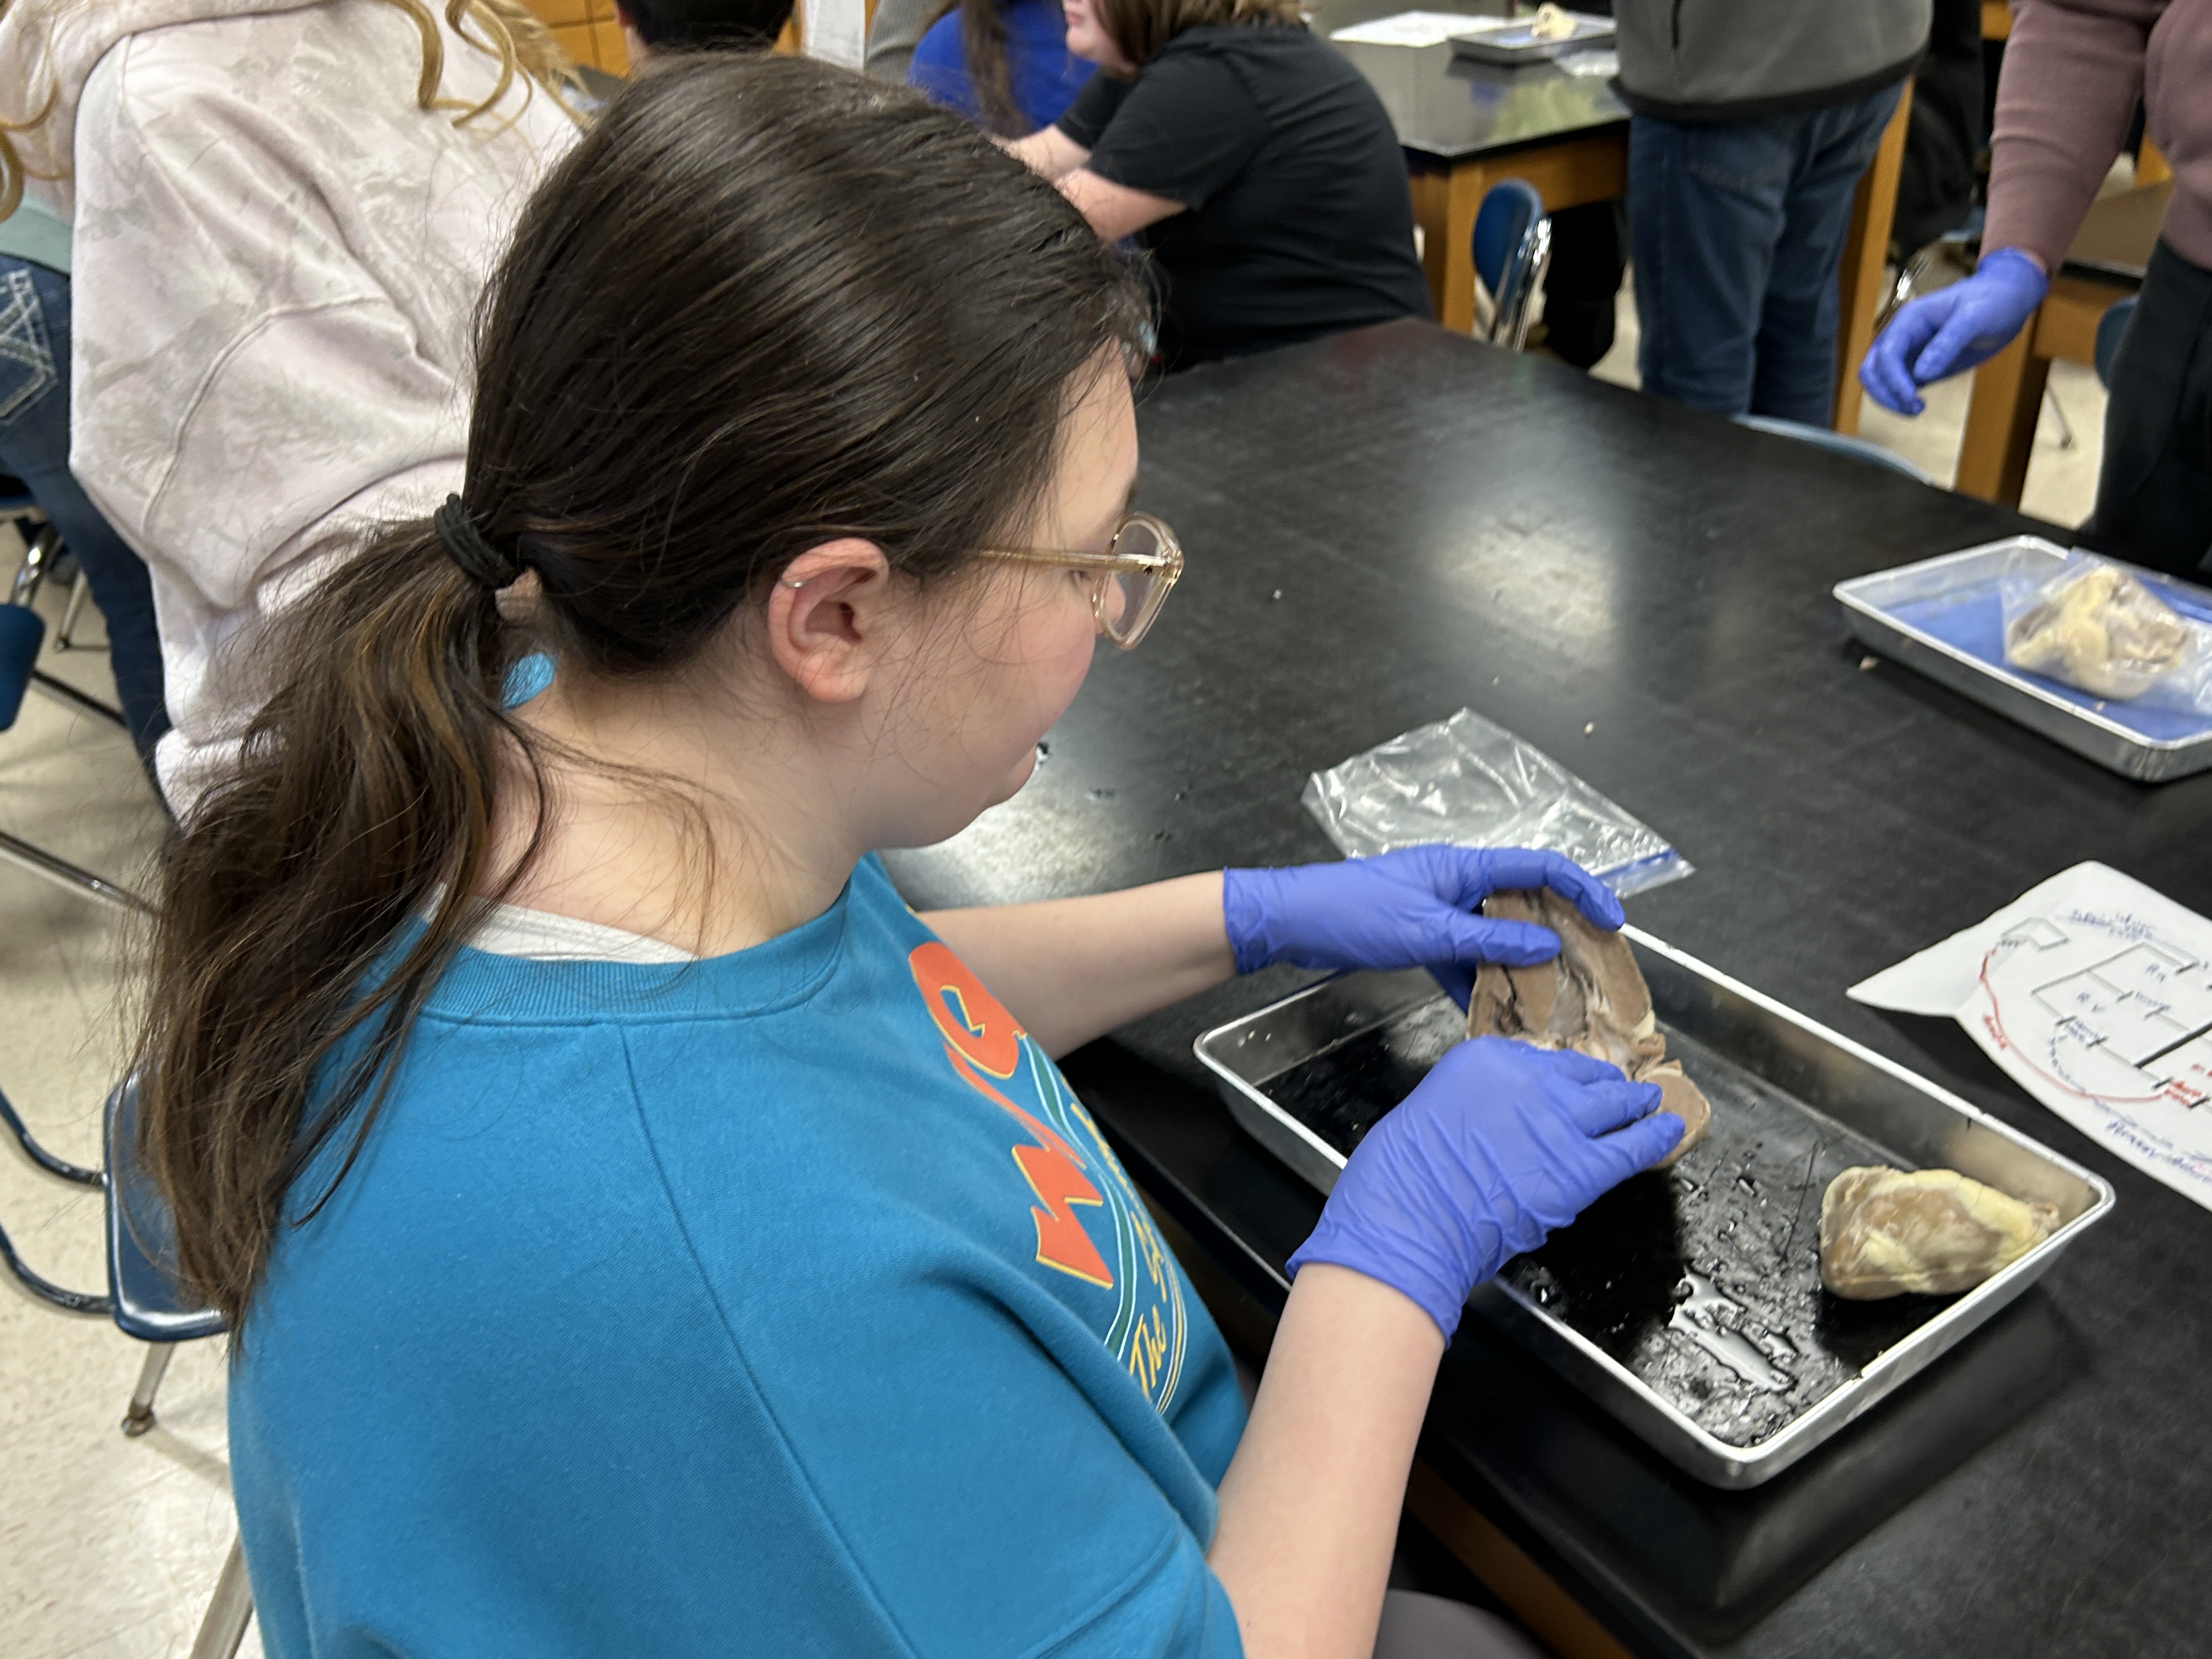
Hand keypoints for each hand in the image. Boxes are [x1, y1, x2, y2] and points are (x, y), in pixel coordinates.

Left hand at [1221, 845, 1623, 1008]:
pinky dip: (1481, 983)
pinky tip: (1497, 1014)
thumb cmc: (1351, 912)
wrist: (1291, 922)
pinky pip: (1465, 959)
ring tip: (1552, 1000)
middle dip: (1560, 935)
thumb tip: (1547, 948)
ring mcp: (1440, 910)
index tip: (1613, 921)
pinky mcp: (1423, 937)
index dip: (1584, 890)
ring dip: (1521, 966)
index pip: (1541, 867)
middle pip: (1525, 903)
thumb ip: (1487, 941)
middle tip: (1592, 969)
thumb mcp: (1426, 931)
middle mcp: (1458, 884)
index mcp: (1464, 867)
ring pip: (1496, 937)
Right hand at [1287, 1039, 1681, 1339]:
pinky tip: (1670, 1130)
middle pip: (1582, 1075)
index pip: (1539, 1058)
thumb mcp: (1434, 1109)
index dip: (1560, 1074)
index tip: (1567, 1079)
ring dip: (1634, 1104)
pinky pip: (1632, 1147)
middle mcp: (1529, 1079)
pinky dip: (1655, 1138)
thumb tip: (1502, 1124)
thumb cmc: (1404, 1175)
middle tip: (1615, 1088)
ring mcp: (1560, 1120)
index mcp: (1486, 1057)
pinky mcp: (1581, 1167)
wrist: (1409, 1215)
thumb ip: (1476, 1106)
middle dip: (1601, 1083)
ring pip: (1614, 1104)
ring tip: (1649, 1102)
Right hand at [1859, 248, 2048, 415]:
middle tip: (1911, 409)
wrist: (2007, 299)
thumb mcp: (1974, 318)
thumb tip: (1921, 375)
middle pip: (1871, 369)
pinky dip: (1900, 400)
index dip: (1893, 380)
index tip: (1911, 399)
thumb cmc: (1992, 301)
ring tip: (1916, 410)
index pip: (1886, 354)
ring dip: (1890, 399)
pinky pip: (1898, 386)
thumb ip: (1946, 344)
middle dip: (1884, 392)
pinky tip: (1919, 406)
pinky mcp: (1919, 366)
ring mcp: (1909, 351)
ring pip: (1880, 380)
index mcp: (1910, 320)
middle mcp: (1903, 336)